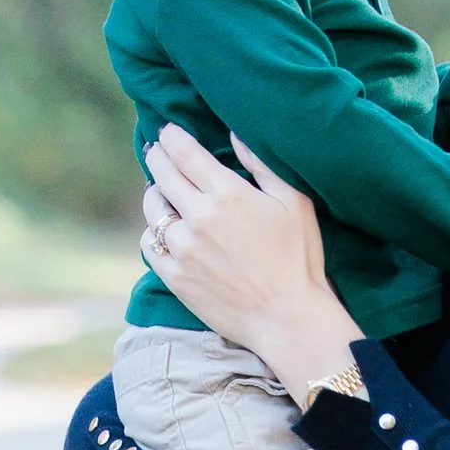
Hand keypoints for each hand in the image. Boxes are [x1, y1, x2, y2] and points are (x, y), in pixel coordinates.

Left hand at [142, 124, 362, 402]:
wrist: (288, 318)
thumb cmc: (299, 258)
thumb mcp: (294, 201)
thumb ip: (262, 163)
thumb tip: (235, 132)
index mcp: (228, 194)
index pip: (185, 153)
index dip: (172, 137)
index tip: (168, 131)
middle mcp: (199, 218)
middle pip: (162, 176)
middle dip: (157, 157)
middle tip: (156, 150)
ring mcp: (184, 250)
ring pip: (153, 210)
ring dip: (155, 195)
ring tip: (161, 191)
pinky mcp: (175, 278)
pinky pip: (150, 245)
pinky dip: (155, 233)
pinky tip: (164, 230)